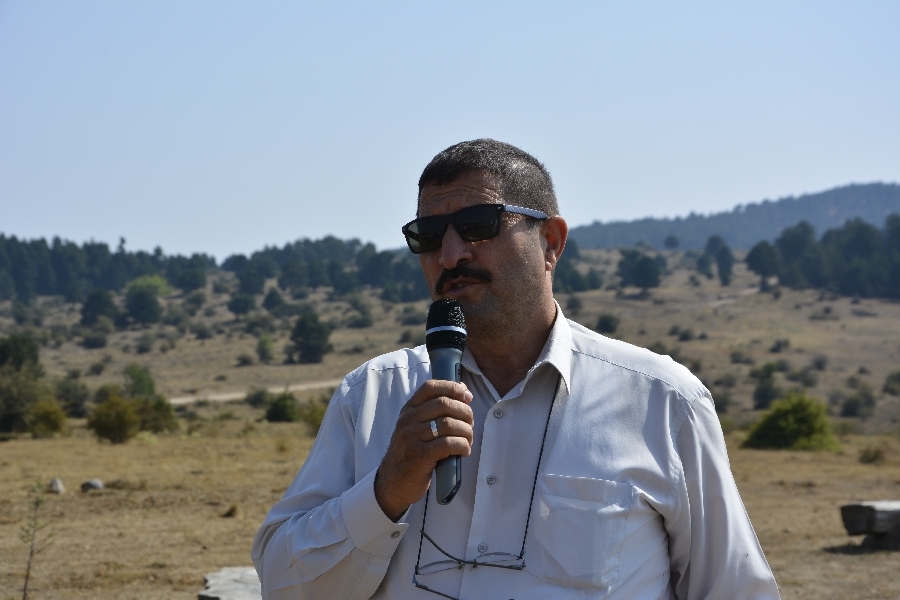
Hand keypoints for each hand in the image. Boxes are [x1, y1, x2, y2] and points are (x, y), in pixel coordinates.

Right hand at [374, 380, 473, 520]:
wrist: (393, 483)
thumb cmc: (411, 452)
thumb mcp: (416, 427)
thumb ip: (436, 410)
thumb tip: (462, 389)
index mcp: (409, 410)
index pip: (430, 387)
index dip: (452, 388)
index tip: (467, 396)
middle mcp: (408, 420)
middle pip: (444, 404)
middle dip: (465, 412)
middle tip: (470, 424)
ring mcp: (412, 437)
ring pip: (449, 424)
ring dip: (466, 431)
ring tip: (468, 440)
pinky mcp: (419, 456)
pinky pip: (448, 444)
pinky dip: (462, 446)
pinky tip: (464, 451)